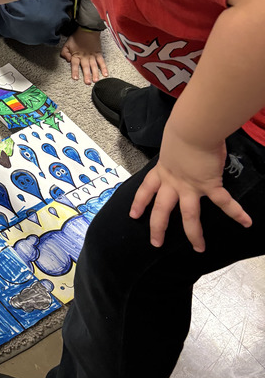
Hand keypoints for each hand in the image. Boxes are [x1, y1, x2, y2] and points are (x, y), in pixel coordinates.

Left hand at [60, 29, 108, 84]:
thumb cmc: (76, 37)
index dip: (75, 71)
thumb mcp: (67, 44)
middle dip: (86, 75)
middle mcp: (84, 57)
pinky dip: (104, 68)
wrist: (87, 29)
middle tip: (87, 82)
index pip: (74, 65)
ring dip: (95, 73)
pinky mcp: (98, 54)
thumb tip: (67, 60)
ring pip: (94, 66)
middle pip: (85, 67)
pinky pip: (102, 61)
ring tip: (95, 80)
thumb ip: (64, 53)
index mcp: (76, 55)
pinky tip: (106, 74)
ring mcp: (92, 55)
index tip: (75, 78)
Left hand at [129, 124, 251, 251]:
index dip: (139, 203)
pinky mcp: (209, 185)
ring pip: (189, 216)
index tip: (133, 215)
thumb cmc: (183, 129)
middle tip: (155, 243)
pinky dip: (236, 212)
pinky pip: (223, 202)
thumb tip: (182, 146)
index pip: (146, 189)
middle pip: (161, 209)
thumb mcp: (172, 142)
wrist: (192, 129)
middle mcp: (173, 182)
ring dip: (194, 234)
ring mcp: (190, 187)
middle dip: (157, 228)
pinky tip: (246, 222)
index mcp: (162, 170)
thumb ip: (176, 151)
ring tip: (199, 248)